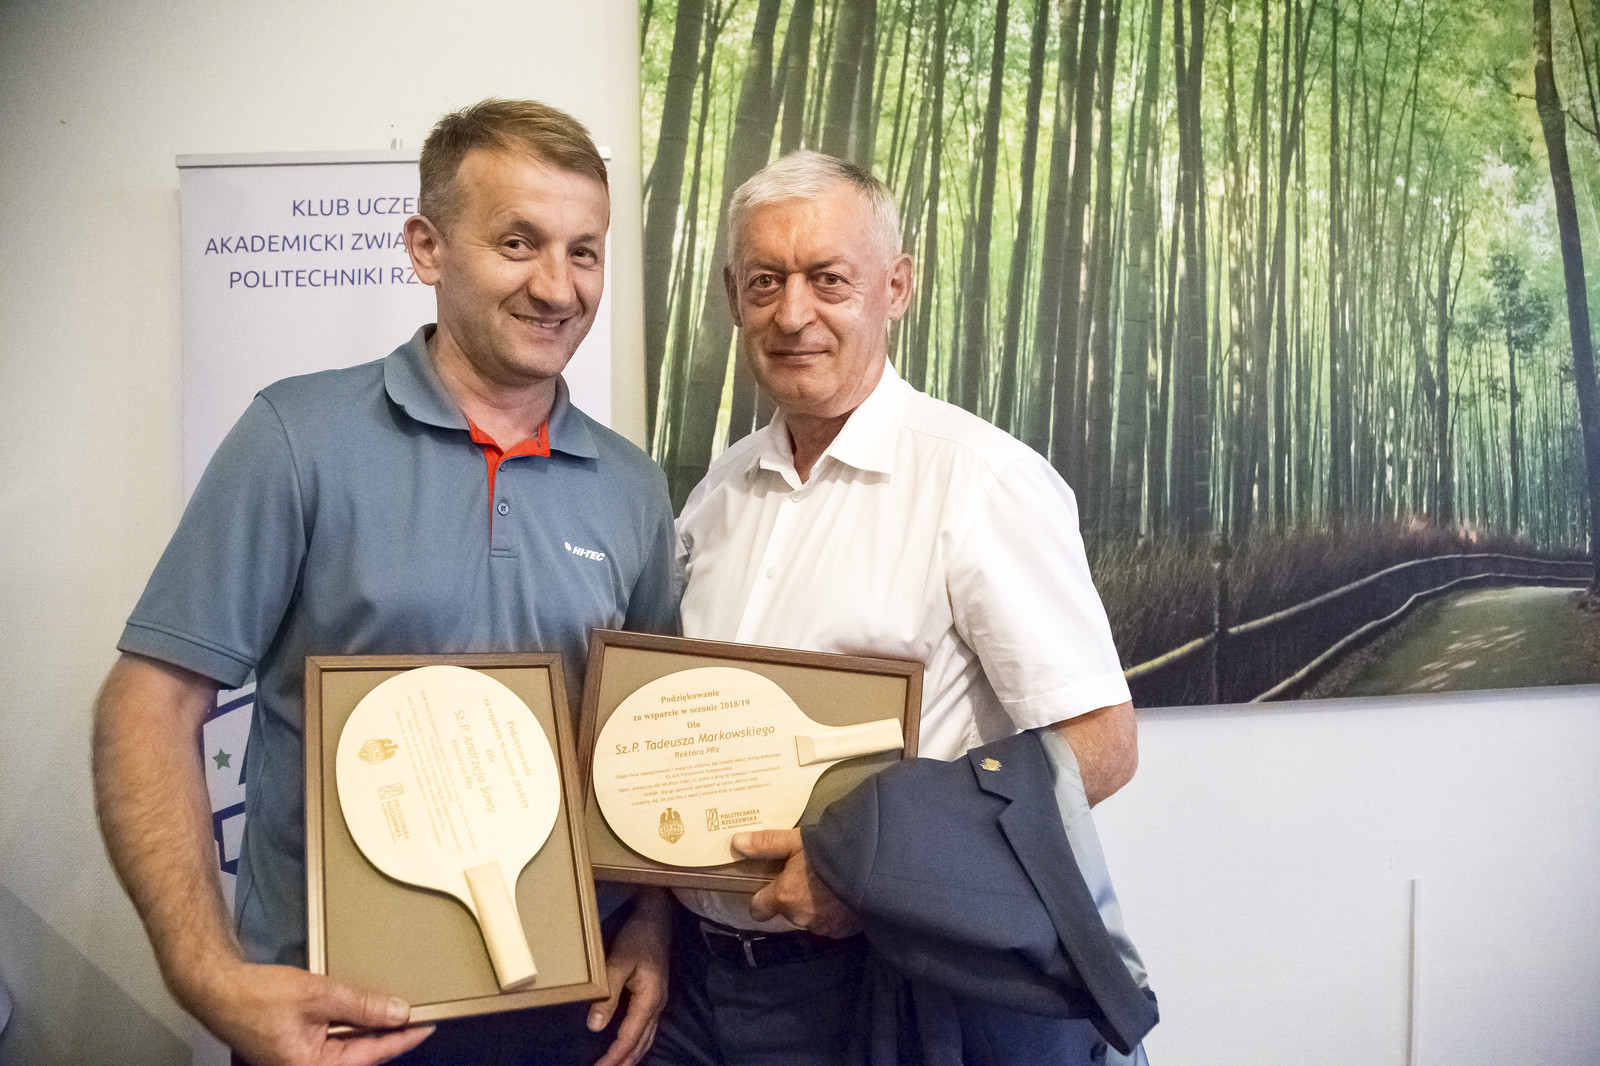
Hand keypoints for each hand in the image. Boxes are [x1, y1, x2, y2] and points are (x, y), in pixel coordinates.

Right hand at [181, 959, 432, 1065]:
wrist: (217, 990)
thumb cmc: (257, 997)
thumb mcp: (319, 995)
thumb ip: (362, 1006)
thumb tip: (398, 1013)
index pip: (373, 1055)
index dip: (403, 1038)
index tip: (428, 1024)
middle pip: (361, 1057)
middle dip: (388, 1037)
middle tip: (418, 1017)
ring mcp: (299, 1063)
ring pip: (348, 1051)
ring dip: (369, 1032)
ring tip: (396, 1013)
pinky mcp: (294, 1052)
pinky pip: (332, 1044)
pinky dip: (350, 1030)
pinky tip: (363, 1015)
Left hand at [587, 890, 672, 1065]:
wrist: (656, 919)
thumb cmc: (637, 938)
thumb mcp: (618, 963)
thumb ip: (607, 995)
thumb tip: (595, 1026)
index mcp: (649, 1000)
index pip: (630, 1037)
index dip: (614, 1056)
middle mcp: (656, 1005)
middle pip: (641, 1043)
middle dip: (624, 1061)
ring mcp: (658, 1001)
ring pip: (646, 1038)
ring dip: (631, 1055)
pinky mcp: (654, 996)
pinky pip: (647, 1028)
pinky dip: (636, 1043)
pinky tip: (628, 1046)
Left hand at [733, 829, 861, 938]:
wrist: (874, 868)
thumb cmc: (832, 851)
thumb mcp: (797, 841)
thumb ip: (766, 843)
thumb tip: (736, 842)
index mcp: (784, 897)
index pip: (758, 909)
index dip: (762, 899)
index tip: (770, 888)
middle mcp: (800, 917)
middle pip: (787, 911)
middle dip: (795, 898)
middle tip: (809, 877)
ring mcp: (823, 927)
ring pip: (810, 919)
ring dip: (816, 907)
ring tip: (830, 886)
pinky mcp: (843, 932)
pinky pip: (832, 925)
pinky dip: (835, 914)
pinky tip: (844, 897)